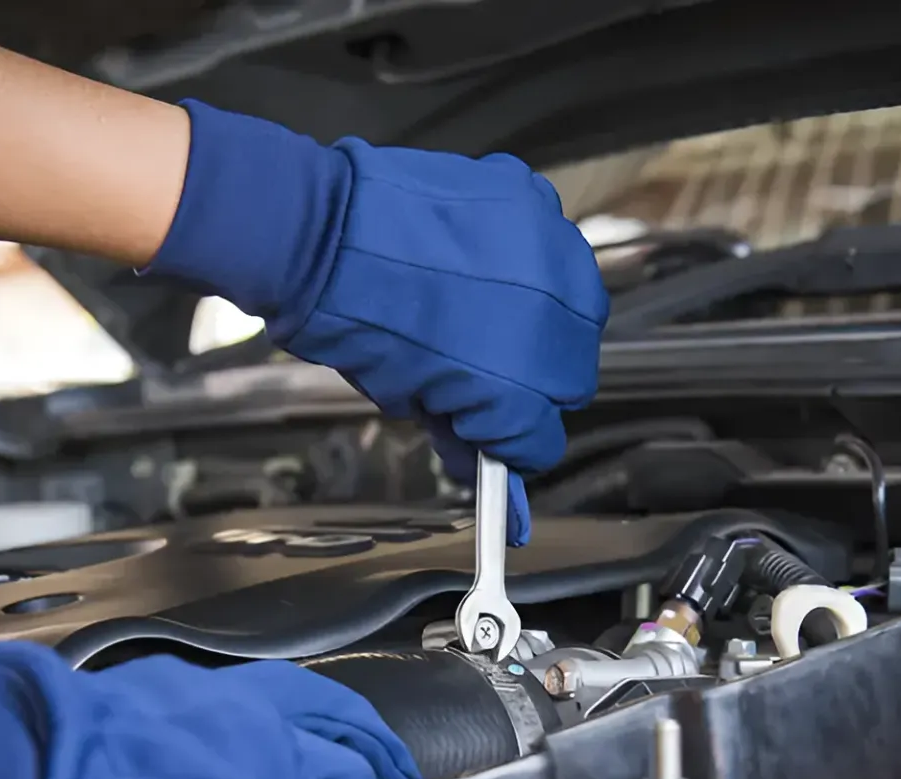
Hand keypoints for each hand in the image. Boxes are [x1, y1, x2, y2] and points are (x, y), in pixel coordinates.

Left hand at [145, 100, 608, 545]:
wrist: (321, 231)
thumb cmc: (352, 320)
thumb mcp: (406, 396)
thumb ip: (456, 432)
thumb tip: (476, 457)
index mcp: (516, 390)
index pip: (542, 440)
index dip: (511, 440)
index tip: (488, 429)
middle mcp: (553, 326)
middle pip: (572, 377)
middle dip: (533, 382)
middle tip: (486, 369)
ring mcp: (550, 255)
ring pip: (579, 308)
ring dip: (545, 318)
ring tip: (489, 309)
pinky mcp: (532, 199)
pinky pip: (552, 238)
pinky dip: (529, 254)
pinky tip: (486, 257)